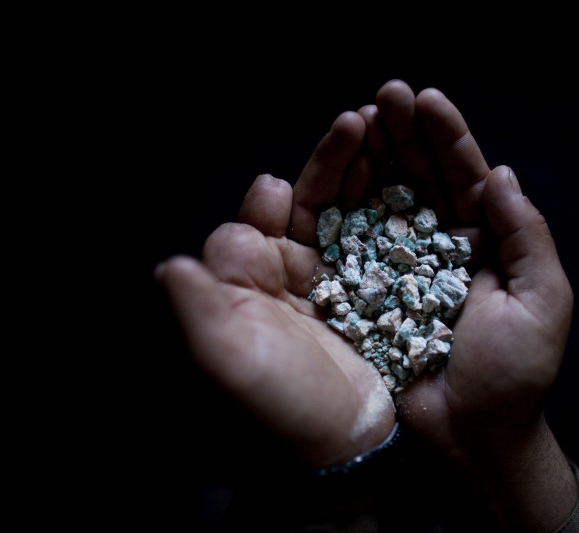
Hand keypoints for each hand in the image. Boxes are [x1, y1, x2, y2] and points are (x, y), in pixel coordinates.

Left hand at [153, 111, 395, 467]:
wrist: (345, 449)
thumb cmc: (281, 409)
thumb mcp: (227, 363)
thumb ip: (198, 311)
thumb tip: (171, 265)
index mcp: (249, 285)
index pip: (252, 228)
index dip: (267, 203)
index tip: (281, 192)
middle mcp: (288, 275)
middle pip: (307, 206)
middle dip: (329, 165)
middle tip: (356, 122)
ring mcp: (336, 278)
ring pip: (347, 212)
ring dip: (363, 172)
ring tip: (385, 131)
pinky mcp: (376, 287)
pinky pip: (382, 236)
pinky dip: (392, 205)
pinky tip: (407, 178)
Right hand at [366, 80, 576, 530]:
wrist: (472, 438)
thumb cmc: (514, 375)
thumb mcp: (541, 301)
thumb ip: (526, 235)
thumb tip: (501, 175)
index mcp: (486, 245)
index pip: (467, 179)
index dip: (448, 137)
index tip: (426, 99)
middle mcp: (442, 249)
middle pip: (421, 180)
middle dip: (405, 136)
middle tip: (385, 94)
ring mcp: (401, 269)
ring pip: (384, 202)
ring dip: (371, 160)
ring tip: (358, 118)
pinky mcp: (369, 293)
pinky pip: (353, 244)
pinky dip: (343, 208)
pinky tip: (334, 176)